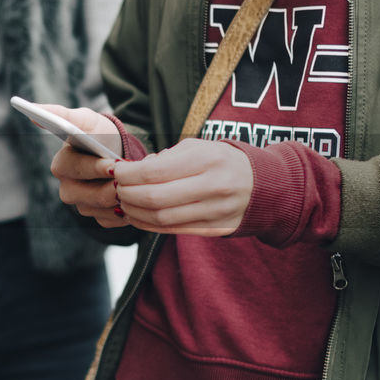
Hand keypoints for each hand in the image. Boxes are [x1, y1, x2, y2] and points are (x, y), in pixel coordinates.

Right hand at [45, 105, 124, 227]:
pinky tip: (134, 194)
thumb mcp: (86, 120)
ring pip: (103, 208)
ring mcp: (82, 205)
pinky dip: (126, 207)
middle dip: (113, 185)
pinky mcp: (98, 217)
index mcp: (61, 165)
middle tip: (132, 176)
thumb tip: (34, 111)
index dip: (95, 168)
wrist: (119, 151)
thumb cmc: (100, 133)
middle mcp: (67, 189)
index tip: (114, 164)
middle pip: (91, 195)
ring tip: (136, 183)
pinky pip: (113, 218)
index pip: (75, 169)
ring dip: (123, 196)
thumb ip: (61, 115)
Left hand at [110, 139, 253, 235]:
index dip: (128, 174)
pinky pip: (173, 230)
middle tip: (115, 188)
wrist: (263, 186)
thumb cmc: (222, 162)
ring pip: (161, 218)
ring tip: (124, 203)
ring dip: (135, 212)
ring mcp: (216, 211)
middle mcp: (213, 186)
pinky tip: (138, 216)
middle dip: (127, 194)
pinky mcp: (215, 229)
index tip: (115, 171)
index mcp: (207, 159)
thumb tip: (131, 171)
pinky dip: (148, 225)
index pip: (154, 171)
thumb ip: (165, 158)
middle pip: (155, 198)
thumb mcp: (198, 148)